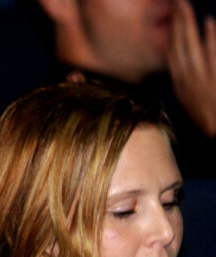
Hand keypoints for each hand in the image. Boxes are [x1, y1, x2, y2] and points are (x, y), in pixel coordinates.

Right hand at [167, 0, 215, 136]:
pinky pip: (211, 55)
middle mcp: (187, 80)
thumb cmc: (208, 119)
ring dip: (189, 24)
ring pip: (192, 46)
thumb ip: (186, 80)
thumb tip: (182, 62)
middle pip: (179, 45)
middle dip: (177, 21)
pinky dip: (210, 38)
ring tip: (186, 6)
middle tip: (177, 1)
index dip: (171, 32)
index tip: (171, 15)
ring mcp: (201, 78)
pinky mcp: (214, 79)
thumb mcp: (190, 100)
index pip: (172, 53)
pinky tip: (210, 23)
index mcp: (179, 84)